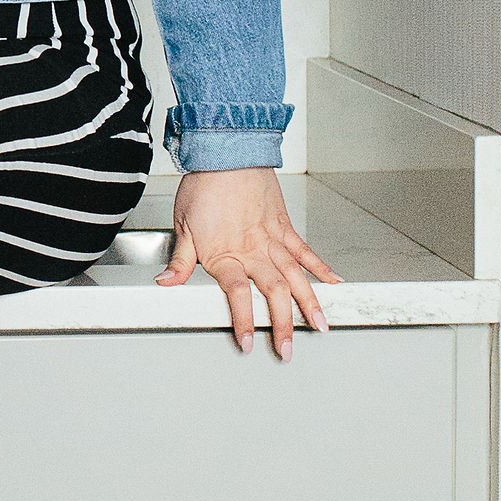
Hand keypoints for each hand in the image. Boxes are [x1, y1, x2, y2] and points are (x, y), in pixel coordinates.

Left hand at [157, 165, 339, 357]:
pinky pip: (305, 250)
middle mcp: (253, 249)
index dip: (244, 321)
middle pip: (272, 292)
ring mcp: (272, 238)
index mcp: (226, 253)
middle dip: (283, 324)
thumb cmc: (204, 184)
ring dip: (309, 302)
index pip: (238, 295)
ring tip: (320, 325)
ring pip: (295, 276)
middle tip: (289, 348)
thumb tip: (166, 283)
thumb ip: (181, 261)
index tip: (249, 343)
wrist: (226, 151)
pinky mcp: (284, 226)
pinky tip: (333, 282)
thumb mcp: (183, 225)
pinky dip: (320, 267)